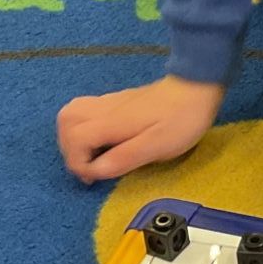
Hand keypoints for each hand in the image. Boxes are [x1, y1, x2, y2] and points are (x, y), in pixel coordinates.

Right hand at [58, 76, 224, 183]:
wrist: (197, 85)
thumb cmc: (181, 120)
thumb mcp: (157, 146)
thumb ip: (124, 158)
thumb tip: (95, 171)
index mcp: (111, 121)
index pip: (74, 139)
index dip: (78, 164)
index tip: (95, 178)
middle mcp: (104, 109)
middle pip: (66, 121)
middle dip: (69, 149)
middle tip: (90, 167)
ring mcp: (109, 102)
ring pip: (72, 113)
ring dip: (73, 137)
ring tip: (91, 155)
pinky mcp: (117, 101)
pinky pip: (86, 110)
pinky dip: (84, 128)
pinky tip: (103, 141)